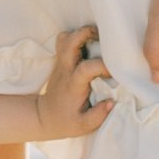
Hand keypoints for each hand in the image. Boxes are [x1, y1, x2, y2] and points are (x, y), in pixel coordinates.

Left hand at [35, 24, 110, 141]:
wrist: (45, 117)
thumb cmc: (66, 121)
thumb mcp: (83, 125)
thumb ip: (98, 115)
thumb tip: (112, 101)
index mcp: (73, 84)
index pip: (86, 68)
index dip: (102, 66)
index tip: (114, 72)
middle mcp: (65, 69)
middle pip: (69, 43)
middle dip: (86, 34)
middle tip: (105, 37)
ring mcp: (61, 63)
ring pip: (64, 38)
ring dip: (80, 33)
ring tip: (98, 37)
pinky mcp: (60, 61)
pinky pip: (63, 41)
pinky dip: (75, 36)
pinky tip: (89, 43)